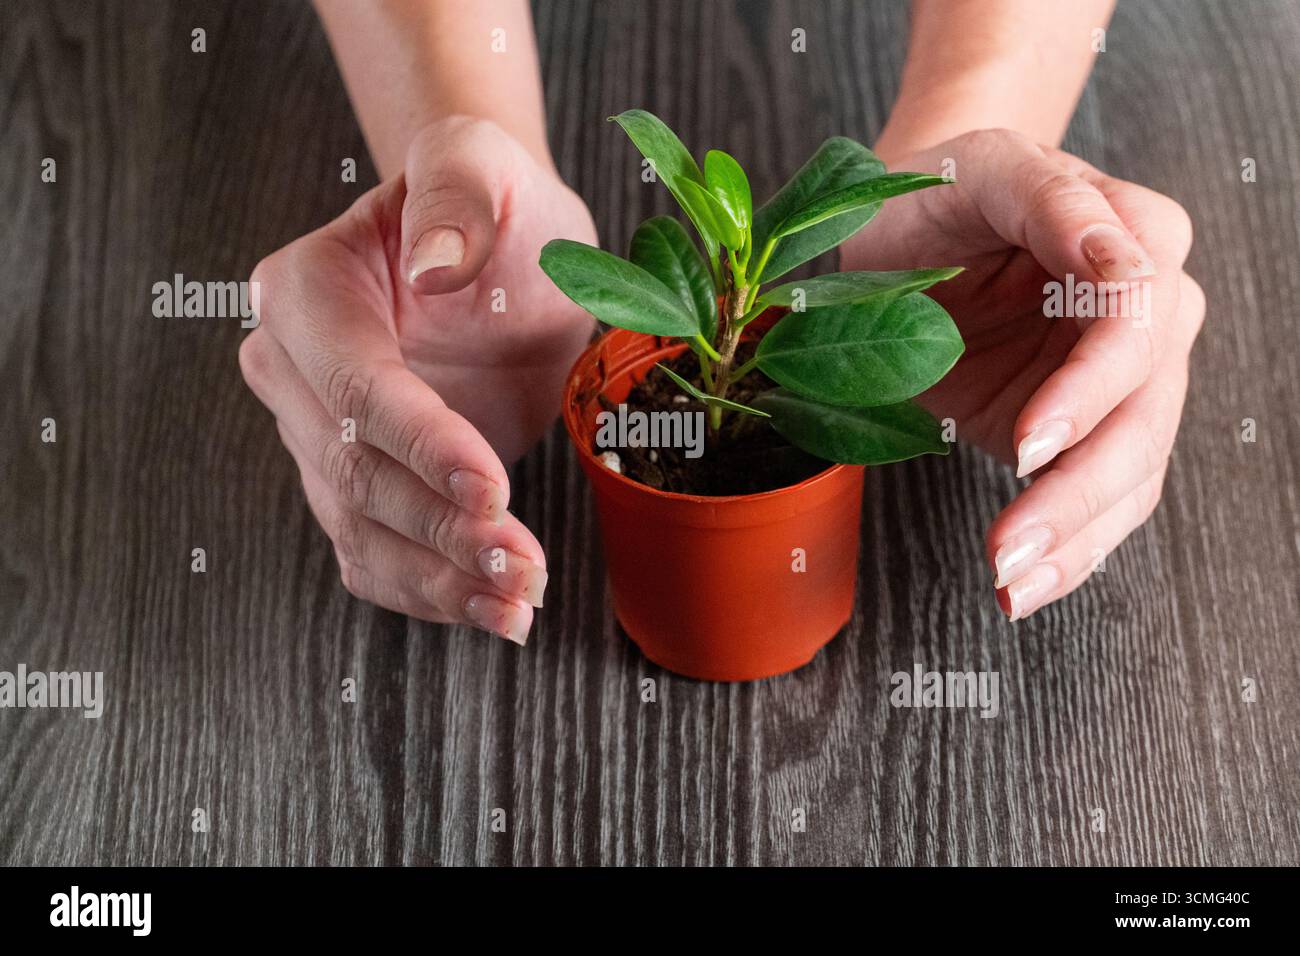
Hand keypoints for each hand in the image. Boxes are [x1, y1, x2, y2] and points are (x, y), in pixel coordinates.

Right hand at [239, 116, 596, 642]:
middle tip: (525, 565)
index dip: (423, 445)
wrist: (502, 259)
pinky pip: (374, 558)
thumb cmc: (492, 205)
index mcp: (305, 291)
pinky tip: (489, 610)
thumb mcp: (483, 165)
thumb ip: (459, 194)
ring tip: (518, 603)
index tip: (495, 490)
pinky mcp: (355, 485)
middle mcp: (291, 370)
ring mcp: (315, 436)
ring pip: (361, 531)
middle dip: (442, 530)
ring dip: (440, 579)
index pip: (358, 385)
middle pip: (356, 473)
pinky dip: (429, 594)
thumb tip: (434, 266)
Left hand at [840, 129, 1203, 620]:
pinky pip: (1101, 496)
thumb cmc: (938, 191)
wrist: (911, 227)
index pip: (1137, 321)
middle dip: (1079, 490)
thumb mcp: (979, 170)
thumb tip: (1122, 262)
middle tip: (1009, 547)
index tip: (1029, 445)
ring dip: (1075, 536)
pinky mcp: (1083, 427)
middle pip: (1144, 412)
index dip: (1089, 390)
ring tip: (1012, 583)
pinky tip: (1029, 584)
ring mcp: (1122, 377)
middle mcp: (1150, 309)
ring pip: (1132, 469)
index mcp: (1134, 234)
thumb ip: (1050, 202)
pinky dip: (1069, 548)